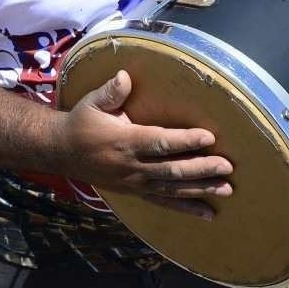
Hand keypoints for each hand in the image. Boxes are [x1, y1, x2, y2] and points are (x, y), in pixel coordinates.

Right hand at [54, 70, 232, 219]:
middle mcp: (132, 166)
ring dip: (200, 189)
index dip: (184, 140)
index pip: (159, 142)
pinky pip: (164, 202)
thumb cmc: (81, 123)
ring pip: (172, 188)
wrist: (61, 151)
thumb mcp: (91, 103)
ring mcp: (135, 182)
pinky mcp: (136, 192)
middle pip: (171, 169)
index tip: (208, 137)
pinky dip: (187, 208)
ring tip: (226, 188)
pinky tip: (208, 212)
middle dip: (201, 168)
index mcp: (124, 141)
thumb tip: (125, 76)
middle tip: (227, 166)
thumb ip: (111, 92)